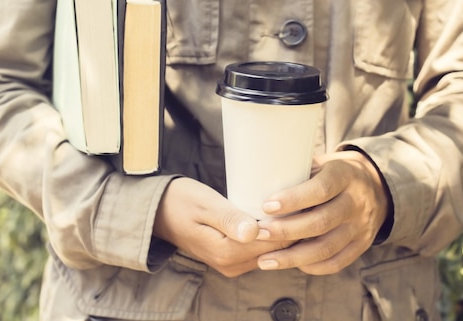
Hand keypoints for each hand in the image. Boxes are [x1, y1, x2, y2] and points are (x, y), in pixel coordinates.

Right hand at [153, 177, 293, 276]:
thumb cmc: (181, 201)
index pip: (274, 241)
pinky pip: (261, 249)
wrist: (158, 212)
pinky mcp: (233, 258)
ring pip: (271, 250)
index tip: (303, 197)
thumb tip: (254, 232)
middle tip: (303, 197)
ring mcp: (233, 264)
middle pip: (276, 248)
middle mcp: (232, 265)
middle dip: (292, 226)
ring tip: (294, 202)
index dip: (293, 221)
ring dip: (284, 230)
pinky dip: (272, 234)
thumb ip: (230, 220)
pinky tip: (278, 214)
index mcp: (227, 253)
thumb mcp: (206, 205)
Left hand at [255, 150, 389, 274]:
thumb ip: (298, 171)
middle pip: (321, 222)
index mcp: (345, 175)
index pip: (321, 189)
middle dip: (286, 230)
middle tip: (258, 233)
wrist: (377, 186)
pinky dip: (312, 266)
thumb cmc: (334, 173)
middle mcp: (356, 202)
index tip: (266, 206)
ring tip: (264, 260)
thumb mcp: (322, 162)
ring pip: (327, 248)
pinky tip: (290, 264)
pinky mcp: (362, 245)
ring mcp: (361, 226)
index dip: (293, 199)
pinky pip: (337, 262)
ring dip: (292, 257)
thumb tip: (258, 178)